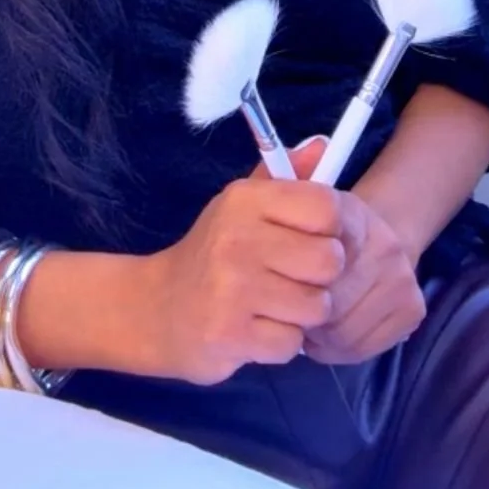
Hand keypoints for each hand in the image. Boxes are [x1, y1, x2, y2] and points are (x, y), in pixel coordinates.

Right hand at [136, 151, 345, 385]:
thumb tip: (323, 144)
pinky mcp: (231, 334)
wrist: (157, 308)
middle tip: (294, 278)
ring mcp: (233, 289)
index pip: (325, 207)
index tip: (312, 239)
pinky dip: (282, 343)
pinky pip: (292, 344)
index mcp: (245, 200)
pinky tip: (259, 329)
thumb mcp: (241, 205)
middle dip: (320, 277)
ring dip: (302, 314)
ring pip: (316, 307)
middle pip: (329, 260)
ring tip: (275, 304)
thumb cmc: (212, 252)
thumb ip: (286, 178)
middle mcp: (238, 239)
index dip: (331, 228)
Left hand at [291, 137, 426, 365]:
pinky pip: (359, 347)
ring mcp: (402, 278)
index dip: (291, 270)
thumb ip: (278, 178)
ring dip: (314, 333)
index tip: (277, 272)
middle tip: (284, 304)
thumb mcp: (289, 199)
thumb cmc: (315, 226)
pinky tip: (324, 333)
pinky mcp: (412, 310)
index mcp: (349, 211)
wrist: (375, 237)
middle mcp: (385, 242)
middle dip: (299, 307)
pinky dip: (334, 348)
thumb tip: (310, 146)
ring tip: (303, 317)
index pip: (318, 246)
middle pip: (328, 297)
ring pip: (342, 328)